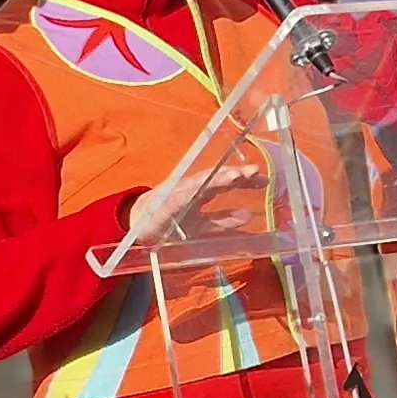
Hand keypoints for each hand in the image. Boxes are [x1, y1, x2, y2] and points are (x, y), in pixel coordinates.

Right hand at [122, 151, 271, 248]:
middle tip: (254, 171)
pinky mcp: (163, 202)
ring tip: (234, 176)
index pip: (226, 182)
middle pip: (215, 177)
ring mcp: (176, 193)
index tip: (263, 179)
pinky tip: (200, 187)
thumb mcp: (200, 226)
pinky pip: (177, 196)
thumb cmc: (168, 223)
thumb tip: (247, 215)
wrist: (133, 226)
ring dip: (215, 178)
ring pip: (199, 183)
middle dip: (234, 173)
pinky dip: (189, 191)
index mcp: (200, 192)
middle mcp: (190, 188)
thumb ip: (223, 221)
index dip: (244, 179)